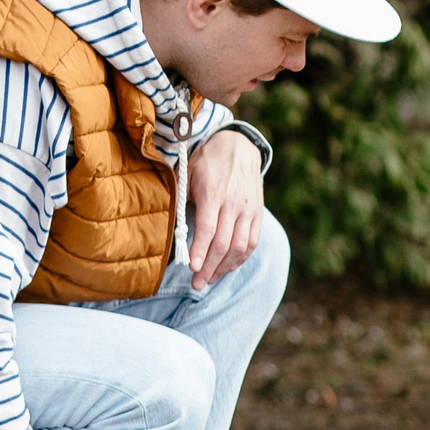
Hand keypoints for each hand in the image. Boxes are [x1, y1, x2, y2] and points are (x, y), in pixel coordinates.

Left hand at [187, 129, 265, 289]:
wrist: (238, 145)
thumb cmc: (207, 161)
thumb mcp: (188, 173)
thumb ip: (180, 200)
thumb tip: (172, 229)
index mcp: (214, 193)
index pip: (208, 229)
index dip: (199, 251)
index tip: (191, 268)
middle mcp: (235, 203)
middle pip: (224, 244)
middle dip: (209, 268)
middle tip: (196, 284)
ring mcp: (249, 209)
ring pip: (240, 247)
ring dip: (224, 268)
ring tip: (210, 279)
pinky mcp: (257, 213)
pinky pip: (252, 242)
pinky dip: (240, 258)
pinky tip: (227, 267)